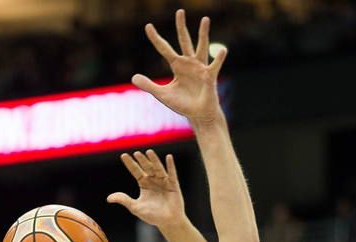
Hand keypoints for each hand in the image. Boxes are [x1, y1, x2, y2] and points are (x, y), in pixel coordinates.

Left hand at [108, 149, 184, 229]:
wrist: (167, 222)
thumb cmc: (152, 215)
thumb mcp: (135, 207)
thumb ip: (124, 200)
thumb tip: (108, 198)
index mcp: (144, 184)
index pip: (135, 171)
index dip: (130, 164)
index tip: (123, 155)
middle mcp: (153, 180)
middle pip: (146, 168)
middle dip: (141, 161)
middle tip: (136, 153)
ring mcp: (164, 181)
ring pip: (158, 168)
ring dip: (154, 160)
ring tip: (149, 152)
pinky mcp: (173, 185)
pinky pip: (172, 174)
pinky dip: (170, 166)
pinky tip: (169, 157)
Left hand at [133, 10, 225, 126]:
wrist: (198, 116)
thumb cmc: (183, 104)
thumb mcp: (162, 94)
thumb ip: (149, 85)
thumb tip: (133, 77)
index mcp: (177, 66)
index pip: (164, 48)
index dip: (156, 38)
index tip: (148, 26)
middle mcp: (189, 63)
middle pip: (184, 40)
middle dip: (181, 26)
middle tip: (179, 11)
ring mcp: (200, 68)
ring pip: (201, 47)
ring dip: (203, 34)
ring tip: (205, 19)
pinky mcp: (209, 76)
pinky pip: (215, 65)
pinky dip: (219, 58)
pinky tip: (222, 50)